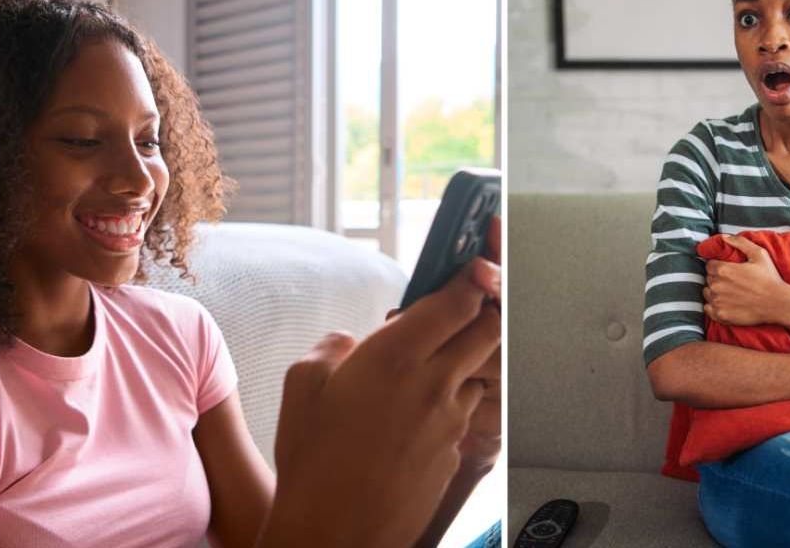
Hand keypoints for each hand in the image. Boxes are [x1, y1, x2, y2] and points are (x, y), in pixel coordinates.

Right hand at [264, 248, 500, 547]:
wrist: (335, 533)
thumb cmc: (312, 461)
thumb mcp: (302, 384)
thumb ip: (333, 347)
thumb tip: (352, 342)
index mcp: (398, 357)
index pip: (459, 300)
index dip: (471, 278)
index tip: (473, 267)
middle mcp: (436, 385)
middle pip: (488, 331)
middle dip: (482, 313)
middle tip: (461, 310)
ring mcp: (452, 422)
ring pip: (477, 374)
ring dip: (463, 364)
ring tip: (426, 374)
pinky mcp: (455, 454)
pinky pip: (462, 417)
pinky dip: (448, 408)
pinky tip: (413, 422)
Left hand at [702, 234, 789, 325]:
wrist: (778, 304)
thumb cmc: (769, 279)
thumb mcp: (759, 254)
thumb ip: (740, 243)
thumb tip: (724, 237)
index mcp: (723, 270)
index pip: (710, 265)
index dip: (718, 266)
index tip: (728, 271)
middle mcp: (716, 286)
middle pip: (708, 279)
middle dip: (717, 279)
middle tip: (732, 282)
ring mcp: (717, 302)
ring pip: (707, 293)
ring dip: (714, 292)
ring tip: (730, 293)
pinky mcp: (720, 315)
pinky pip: (708, 309)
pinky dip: (714, 307)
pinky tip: (726, 304)